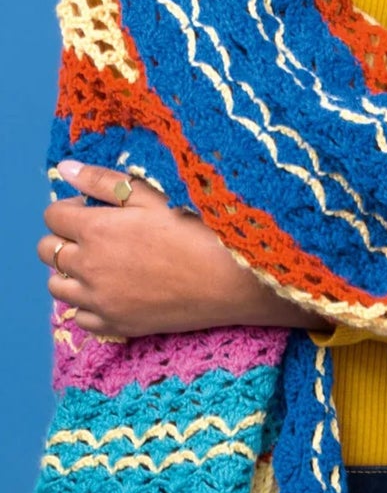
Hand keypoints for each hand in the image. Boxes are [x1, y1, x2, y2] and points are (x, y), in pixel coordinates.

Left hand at [38, 160, 326, 337]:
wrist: (233, 282)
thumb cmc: (199, 233)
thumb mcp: (153, 197)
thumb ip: (104, 181)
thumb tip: (63, 168)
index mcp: (96, 229)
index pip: (53, 215)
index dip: (71, 208)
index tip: (95, 209)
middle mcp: (88, 266)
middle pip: (48, 250)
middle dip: (66, 238)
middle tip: (99, 236)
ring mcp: (100, 300)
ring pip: (57, 285)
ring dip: (72, 272)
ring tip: (103, 265)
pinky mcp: (115, 324)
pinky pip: (79, 316)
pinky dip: (88, 303)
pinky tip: (114, 291)